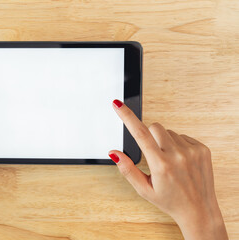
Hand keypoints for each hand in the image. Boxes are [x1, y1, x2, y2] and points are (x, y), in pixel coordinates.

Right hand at [108, 100, 227, 239]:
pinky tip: (180, 160)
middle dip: (149, 136)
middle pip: (154, 127)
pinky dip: (177, 144)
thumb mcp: (143, 189)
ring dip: (164, 141)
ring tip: (169, 161)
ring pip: (168, 131)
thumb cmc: (169, 200)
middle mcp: (178, 155)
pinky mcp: (202, 149)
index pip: (139, 134)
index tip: (118, 104)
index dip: (127, 117)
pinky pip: (182, 136)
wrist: (199, 210)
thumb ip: (127, 169)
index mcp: (161, 165)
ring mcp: (192, 151)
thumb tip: (114, 153)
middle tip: (153, 154)